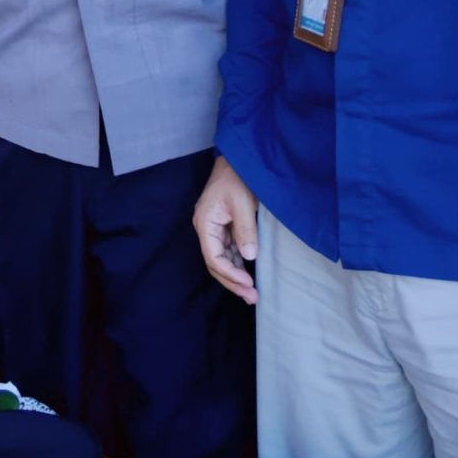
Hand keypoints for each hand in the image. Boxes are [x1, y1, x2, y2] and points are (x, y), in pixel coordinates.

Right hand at [192, 155, 259, 304]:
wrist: (238, 160)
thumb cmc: (237, 178)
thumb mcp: (243, 203)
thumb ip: (245, 230)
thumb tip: (249, 257)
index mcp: (205, 223)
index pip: (213, 257)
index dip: (230, 274)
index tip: (248, 284)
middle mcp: (206, 229)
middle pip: (215, 263)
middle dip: (232, 281)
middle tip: (252, 297)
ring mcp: (215, 229)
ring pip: (222, 260)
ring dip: (235, 276)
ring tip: (252, 293)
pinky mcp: (225, 227)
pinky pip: (229, 251)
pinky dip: (238, 264)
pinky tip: (248, 275)